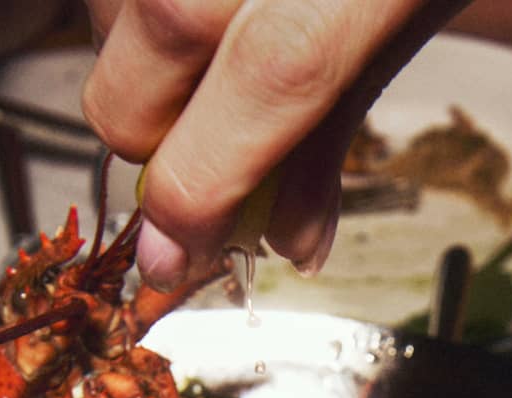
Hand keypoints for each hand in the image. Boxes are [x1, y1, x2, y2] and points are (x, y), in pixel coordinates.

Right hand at [80, 0, 468, 287]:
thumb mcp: (404, 20)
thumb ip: (334, 134)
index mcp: (328, 4)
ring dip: (144, 56)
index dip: (191, 208)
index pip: (228, 126)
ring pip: (107, 20)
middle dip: (155, 139)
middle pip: (131, 82)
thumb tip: (289, 242)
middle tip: (208, 140)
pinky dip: (139, 3)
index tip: (173, 259)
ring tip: (222, 31)